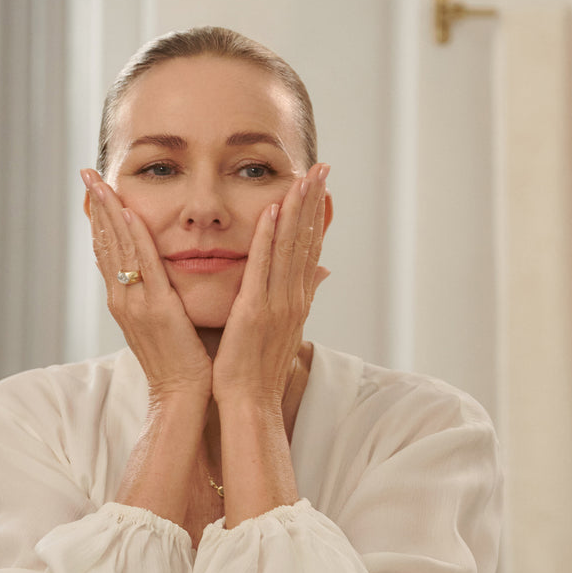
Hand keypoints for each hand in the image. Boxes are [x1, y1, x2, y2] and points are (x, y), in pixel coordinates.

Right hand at [82, 168, 211, 403]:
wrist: (183, 396)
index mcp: (126, 302)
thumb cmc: (182, 362)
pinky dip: (134, 238)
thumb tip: (161, 276)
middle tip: (87, 172)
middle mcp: (124, 300)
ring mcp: (136, 304)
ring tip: (99, 181)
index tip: (96, 190)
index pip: (109, 252)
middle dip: (97, 206)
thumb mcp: (165, 323)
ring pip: (119, 248)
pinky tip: (128, 212)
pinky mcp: (157, 309)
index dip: (101, 220)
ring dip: (109, 211)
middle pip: (106, 243)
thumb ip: (159, 297)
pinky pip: (144, 266)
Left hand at [211, 163, 330, 406]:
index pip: (310, 251)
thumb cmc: (256, 372)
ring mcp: (278, 304)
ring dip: (299, 210)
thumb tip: (317, 276)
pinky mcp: (256, 311)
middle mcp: (293, 299)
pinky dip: (271, 238)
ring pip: (292, 248)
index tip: (321, 187)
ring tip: (305, 176)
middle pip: (307, 242)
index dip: (317, 218)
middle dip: (314, 203)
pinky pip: (265, 267)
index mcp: (296, 302)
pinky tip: (275, 210)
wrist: (249, 404)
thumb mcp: (280, 331)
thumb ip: (296, 300)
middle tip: (322, 168)